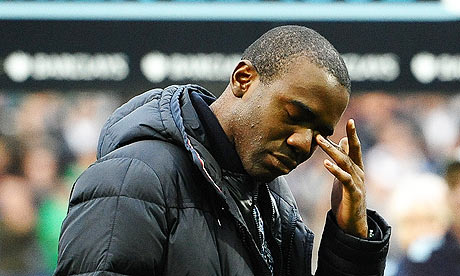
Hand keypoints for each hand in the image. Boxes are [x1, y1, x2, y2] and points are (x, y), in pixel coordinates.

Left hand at [316, 119, 367, 237]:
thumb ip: (345, 159)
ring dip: (332, 151)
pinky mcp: (353, 194)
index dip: (353, 134)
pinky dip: (335, 171)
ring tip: (320, 141)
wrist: (352, 222)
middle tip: (337, 124)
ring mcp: (357, 183)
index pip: (355, 148)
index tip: (350, 121)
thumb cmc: (347, 197)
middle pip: (352, 152)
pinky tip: (326, 164)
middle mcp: (359, 173)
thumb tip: (343, 141)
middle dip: (348, 137)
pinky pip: (344, 179)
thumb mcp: (345, 175)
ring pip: (345, 163)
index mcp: (357, 168)